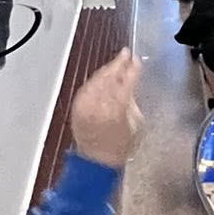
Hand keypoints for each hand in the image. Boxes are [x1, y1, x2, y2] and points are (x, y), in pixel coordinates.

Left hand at [71, 50, 143, 169]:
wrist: (96, 161)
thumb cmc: (120, 146)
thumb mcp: (135, 123)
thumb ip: (131, 101)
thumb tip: (130, 84)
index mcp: (116, 110)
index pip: (125, 83)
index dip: (132, 69)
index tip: (136, 59)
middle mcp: (98, 105)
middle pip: (108, 77)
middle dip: (117, 64)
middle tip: (125, 53)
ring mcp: (85, 105)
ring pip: (96, 80)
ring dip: (107, 69)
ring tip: (116, 62)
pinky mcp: (77, 106)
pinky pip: (87, 87)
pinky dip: (96, 80)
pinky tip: (103, 75)